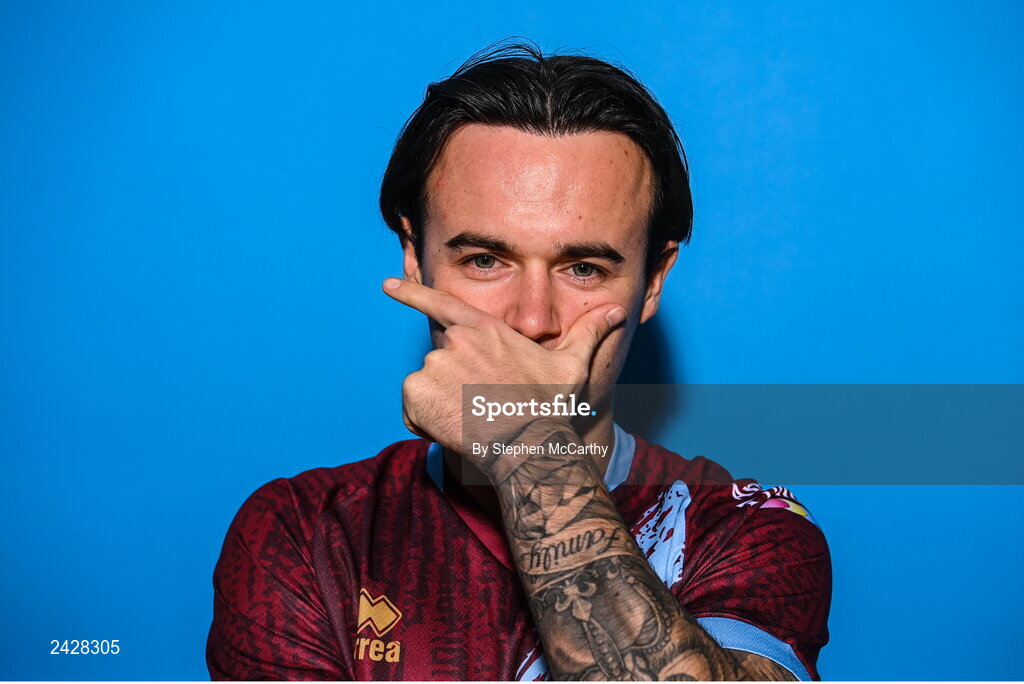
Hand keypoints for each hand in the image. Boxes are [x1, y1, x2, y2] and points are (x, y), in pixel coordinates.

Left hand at [383, 277, 625, 457]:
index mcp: (484, 330)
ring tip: (471, 422)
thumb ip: (588, 333)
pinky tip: (454, 431)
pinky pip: (413, 410)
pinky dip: (426, 423)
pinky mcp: (416, 391)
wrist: (527, 443)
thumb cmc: (549, 406)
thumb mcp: (571, 365)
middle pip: (442, 364)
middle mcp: (454, 340)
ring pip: (427, 387)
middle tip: (481, 409)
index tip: (387, 286)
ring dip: (440, 406)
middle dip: (453, 387)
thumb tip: (616, 311)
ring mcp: (433, 364)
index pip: (443, 304)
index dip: (413, 294)